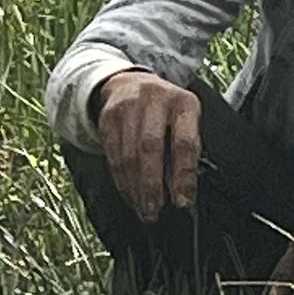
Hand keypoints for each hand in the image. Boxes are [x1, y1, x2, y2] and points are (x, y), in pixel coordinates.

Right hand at [96, 69, 200, 222]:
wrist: (131, 83)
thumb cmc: (166, 110)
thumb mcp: (185, 120)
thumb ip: (186, 150)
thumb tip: (181, 191)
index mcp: (183, 103)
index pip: (184, 143)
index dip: (183, 175)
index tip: (182, 202)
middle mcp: (154, 100)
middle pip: (150, 148)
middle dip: (152, 185)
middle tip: (154, 211)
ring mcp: (127, 106)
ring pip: (128, 154)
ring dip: (135, 187)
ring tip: (143, 209)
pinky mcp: (107, 117)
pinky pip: (112, 155)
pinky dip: (121, 179)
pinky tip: (129, 194)